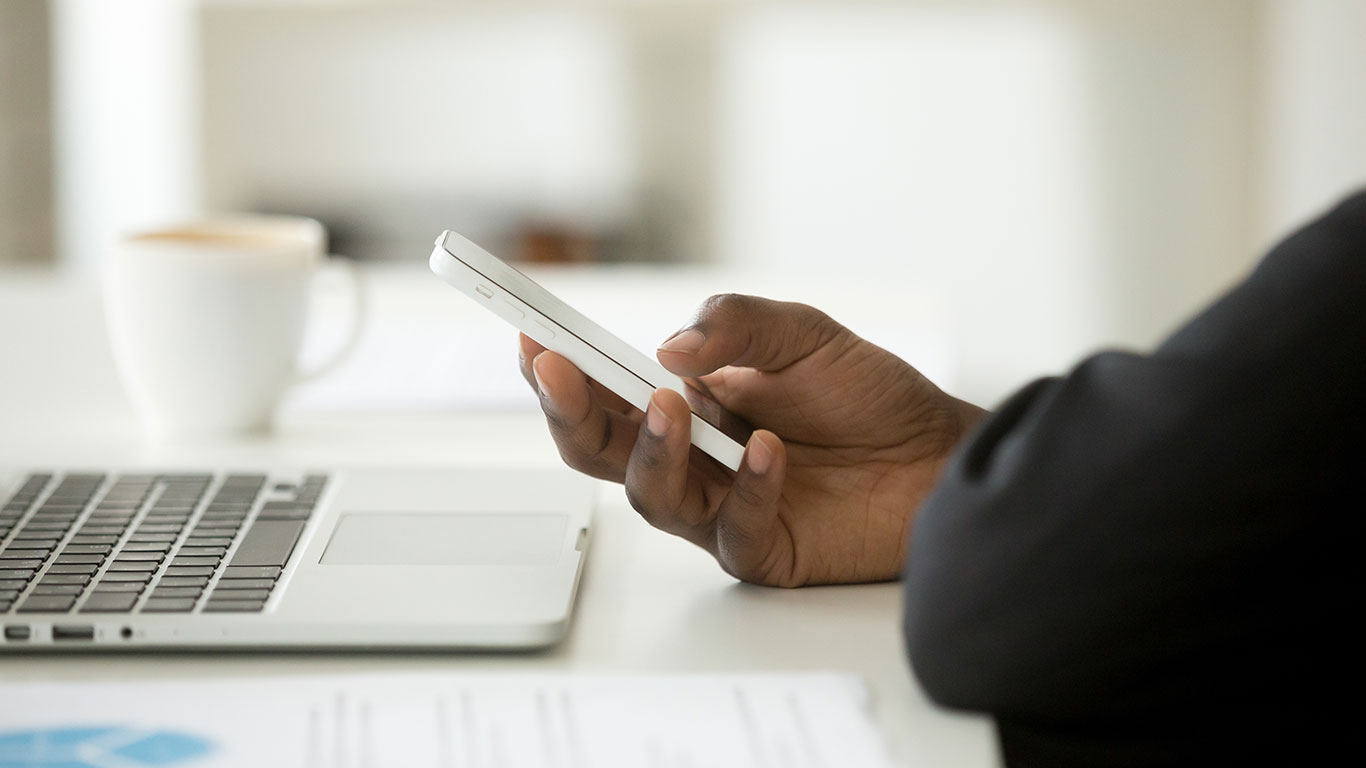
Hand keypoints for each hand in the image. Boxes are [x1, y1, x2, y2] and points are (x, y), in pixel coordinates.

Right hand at [518, 294, 985, 586]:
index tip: (530, 337)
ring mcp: (721, 507)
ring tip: (673, 406)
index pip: (605, 391)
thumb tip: (667, 350)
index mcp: (687, 402)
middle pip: (601, 450)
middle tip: (559, 373)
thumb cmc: (868, 395)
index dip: (561, 370)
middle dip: (571, 412)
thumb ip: (736, 327)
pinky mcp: (762, 550)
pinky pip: (733, 530)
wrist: (938, 453)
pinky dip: (748, 488)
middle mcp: (692, 458)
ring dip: (652, 449)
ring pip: (652, 495)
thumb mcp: (802, 334)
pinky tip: (771, 451)